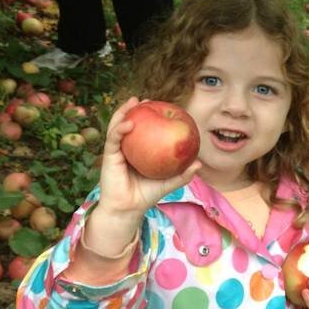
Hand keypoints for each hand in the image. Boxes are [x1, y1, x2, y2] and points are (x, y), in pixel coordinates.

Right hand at [96, 97, 201, 223]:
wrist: (128, 209)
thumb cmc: (146, 196)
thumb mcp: (168, 183)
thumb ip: (183, 174)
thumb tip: (200, 163)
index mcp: (139, 151)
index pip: (143, 130)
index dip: (149, 117)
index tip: (159, 106)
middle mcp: (126, 148)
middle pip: (128, 123)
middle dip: (134, 109)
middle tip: (144, 99)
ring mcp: (116, 151)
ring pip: (117, 126)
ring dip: (123, 112)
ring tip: (133, 101)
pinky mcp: (109, 156)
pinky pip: (113, 139)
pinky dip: (119, 129)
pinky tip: (129, 123)